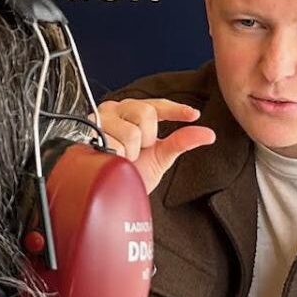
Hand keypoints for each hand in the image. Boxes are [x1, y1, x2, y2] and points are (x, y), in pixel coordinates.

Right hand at [96, 98, 215, 193]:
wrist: (106, 190)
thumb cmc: (129, 171)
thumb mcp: (160, 156)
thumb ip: (182, 141)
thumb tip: (208, 134)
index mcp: (133, 111)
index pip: (157, 105)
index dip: (176, 110)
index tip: (193, 114)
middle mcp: (116, 110)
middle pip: (146, 113)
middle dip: (147, 139)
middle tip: (138, 152)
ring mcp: (101, 119)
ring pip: (131, 131)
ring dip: (130, 152)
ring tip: (122, 157)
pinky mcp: (88, 132)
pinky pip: (114, 144)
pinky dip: (117, 156)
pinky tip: (110, 158)